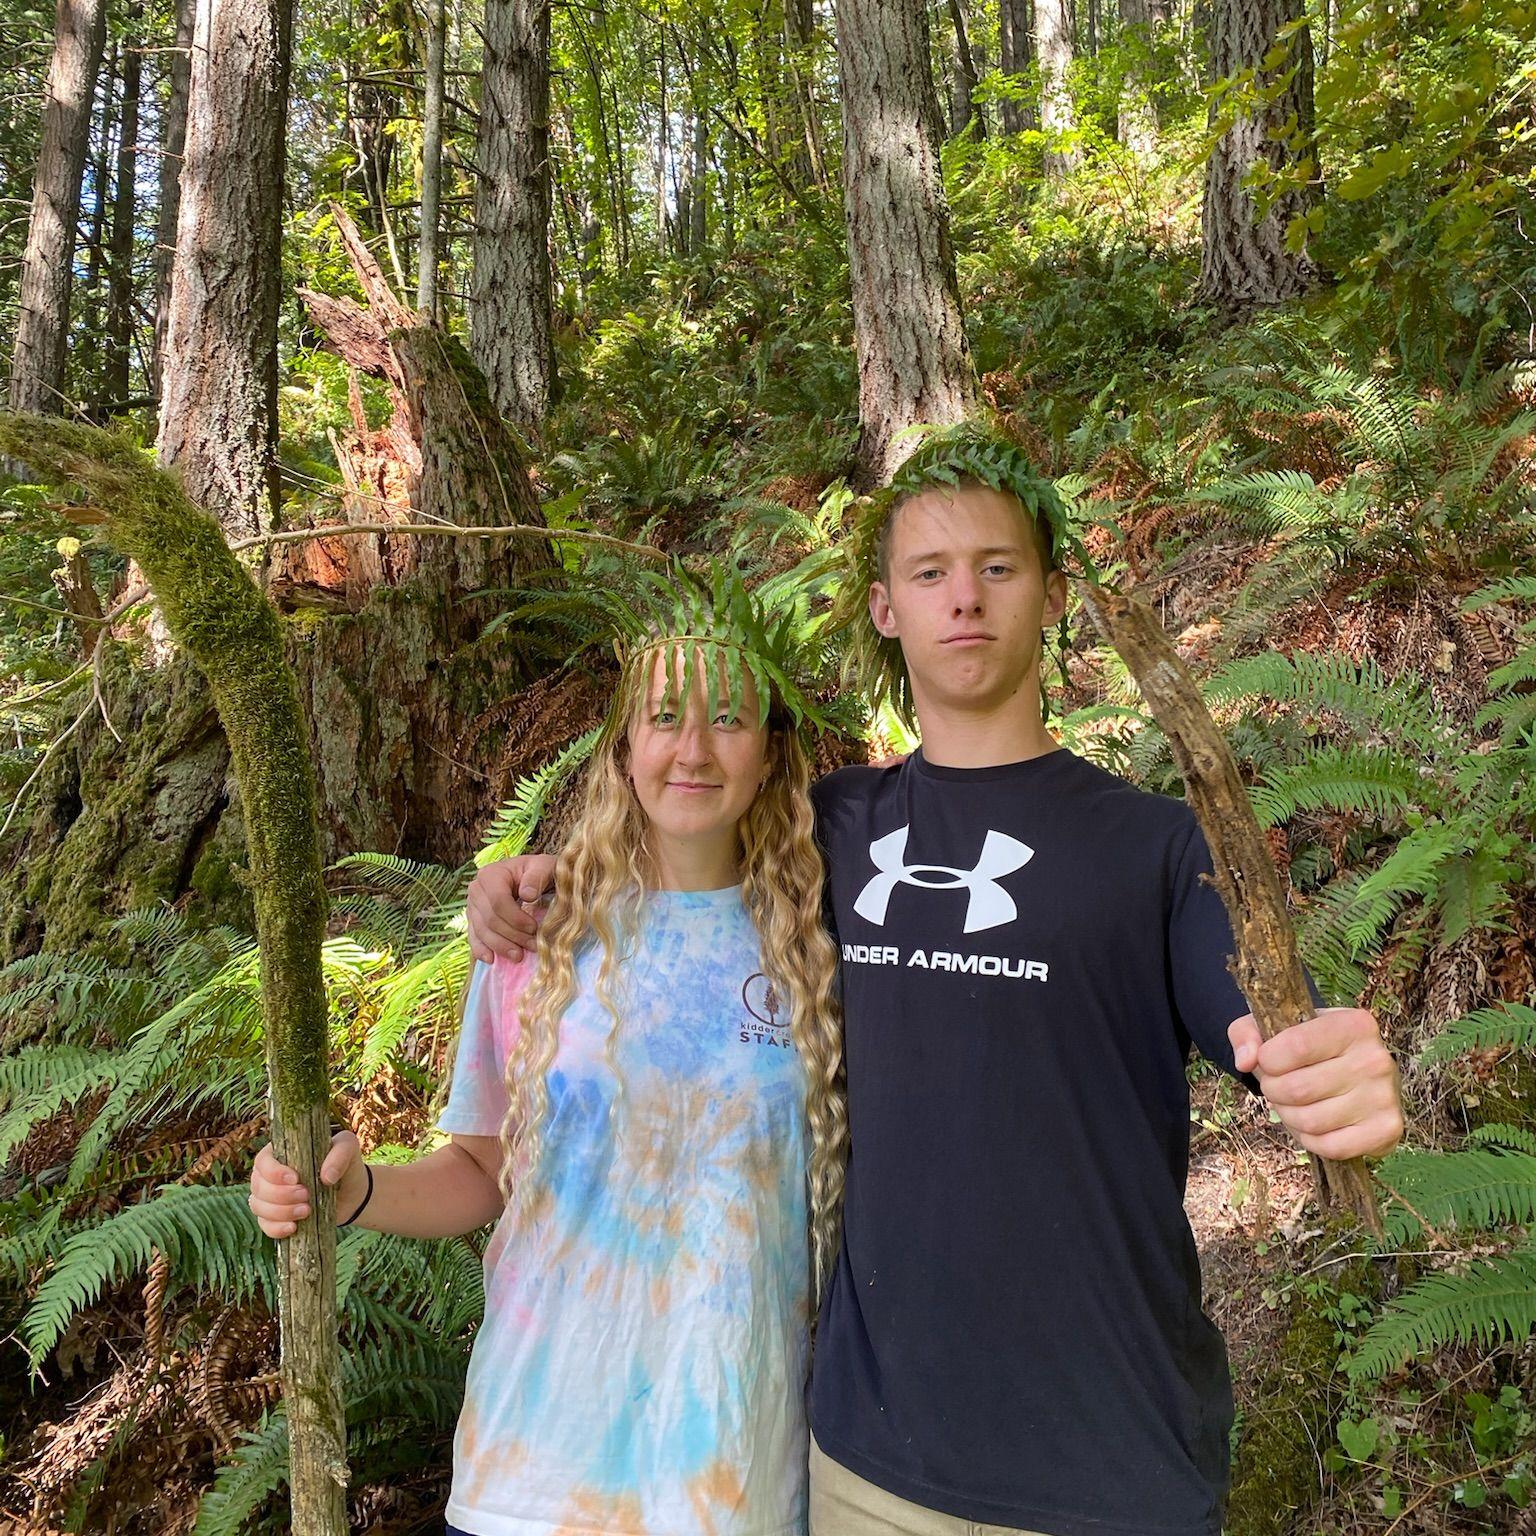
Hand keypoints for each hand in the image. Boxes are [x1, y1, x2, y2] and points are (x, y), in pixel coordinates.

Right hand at [248, 1130, 367, 1237]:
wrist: (352, 1193)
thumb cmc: (345, 1164)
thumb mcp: (348, 1148)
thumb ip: (340, 1154)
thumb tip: (326, 1177)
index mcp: (281, 1153)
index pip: (262, 1160)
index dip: (273, 1172)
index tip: (295, 1179)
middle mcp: (270, 1175)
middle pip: (258, 1186)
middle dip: (280, 1194)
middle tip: (306, 1195)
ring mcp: (270, 1197)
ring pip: (258, 1206)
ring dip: (280, 1212)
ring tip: (307, 1210)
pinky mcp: (275, 1217)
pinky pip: (264, 1225)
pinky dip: (275, 1228)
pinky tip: (293, 1228)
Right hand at [467, 854, 555, 964]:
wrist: (532, 876)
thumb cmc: (540, 872)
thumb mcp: (544, 867)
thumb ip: (537, 877)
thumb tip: (527, 895)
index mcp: (491, 874)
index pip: (498, 901)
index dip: (516, 918)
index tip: (534, 928)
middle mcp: (476, 889)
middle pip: (490, 919)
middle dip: (512, 936)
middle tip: (533, 946)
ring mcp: (472, 905)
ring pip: (482, 931)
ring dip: (501, 946)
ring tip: (519, 955)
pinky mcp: (473, 920)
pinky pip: (473, 937)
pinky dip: (481, 950)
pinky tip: (491, 959)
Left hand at [1229, 1007, 1403, 1161]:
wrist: (1352, 1070)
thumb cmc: (1307, 1046)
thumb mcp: (1275, 1026)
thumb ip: (1247, 1033)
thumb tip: (1246, 1061)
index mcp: (1353, 1025)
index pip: (1294, 1047)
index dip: (1267, 1060)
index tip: (1268, 1060)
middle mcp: (1376, 1059)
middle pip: (1297, 1089)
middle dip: (1274, 1091)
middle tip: (1279, 1086)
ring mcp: (1386, 1097)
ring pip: (1310, 1121)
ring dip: (1289, 1116)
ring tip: (1296, 1103)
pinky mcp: (1387, 1130)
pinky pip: (1331, 1147)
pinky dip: (1310, 1140)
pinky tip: (1314, 1123)